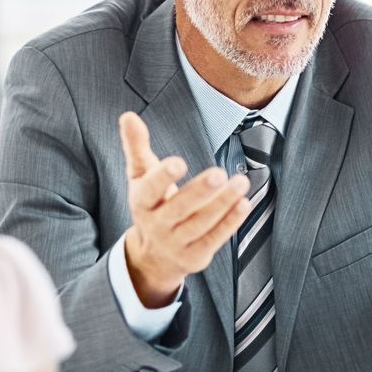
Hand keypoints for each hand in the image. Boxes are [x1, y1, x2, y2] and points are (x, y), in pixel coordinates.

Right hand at [118, 111, 252, 308]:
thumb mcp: (141, 177)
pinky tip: (244, 203)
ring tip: (241, 181)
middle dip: (200, 191)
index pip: (150, 190)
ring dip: (223, 203)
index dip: (163, 176)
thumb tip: (128, 116)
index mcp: (141, 202)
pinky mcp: (195, 256)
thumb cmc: (151, 205)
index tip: (179, 162)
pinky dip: (230, 222)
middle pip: (179, 208)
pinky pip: (214, 239)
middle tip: (219, 173)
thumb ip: (136, 146)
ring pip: (201, 224)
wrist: (153, 256)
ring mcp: (176, 243)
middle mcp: (156, 225)